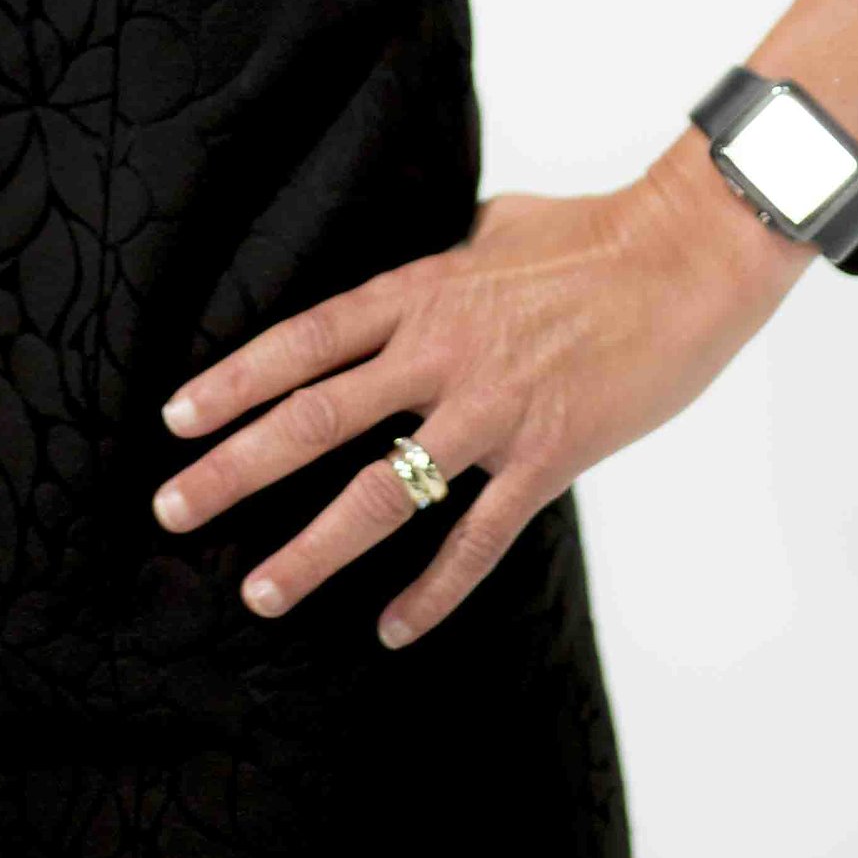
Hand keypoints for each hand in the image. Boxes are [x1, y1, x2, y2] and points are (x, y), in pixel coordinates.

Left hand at [150, 138, 811, 647]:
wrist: (686, 255)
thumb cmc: (593, 233)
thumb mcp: (491, 228)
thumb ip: (440, 263)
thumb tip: (412, 279)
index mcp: (421, 291)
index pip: (305, 341)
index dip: (235, 380)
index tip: (177, 418)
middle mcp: (441, 351)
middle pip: (316, 416)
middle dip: (236, 468)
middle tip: (171, 508)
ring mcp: (491, 409)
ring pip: (382, 491)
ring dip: (314, 547)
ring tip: (261, 592)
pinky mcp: (547, 455)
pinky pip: (477, 538)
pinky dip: (432, 590)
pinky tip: (393, 629)